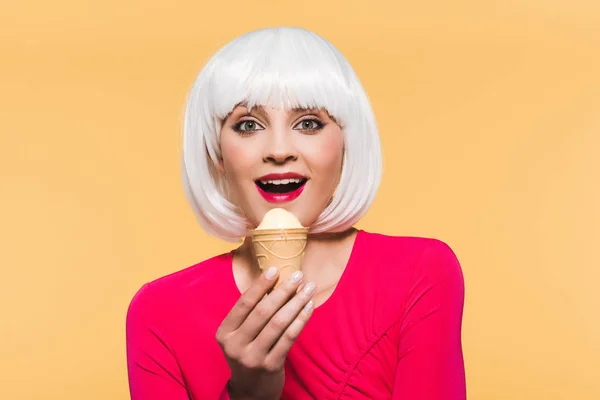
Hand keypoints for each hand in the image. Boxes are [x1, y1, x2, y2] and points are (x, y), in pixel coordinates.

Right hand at [216, 267, 315, 399]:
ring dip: (296, 302)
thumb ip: (250, 314)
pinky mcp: (271, 366)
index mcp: (224, 333)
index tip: (275, 269)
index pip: (243, 304)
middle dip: (283, 290)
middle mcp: (235, 345)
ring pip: (278, 323)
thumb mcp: (239, 335)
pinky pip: (289, 337)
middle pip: (263, 312)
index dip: (260, 285)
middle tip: (298, 275)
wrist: (251, 391)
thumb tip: (274, 280)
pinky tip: (309, 307)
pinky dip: (301, 319)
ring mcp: (253, 357)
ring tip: (309, 288)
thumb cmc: (247, 352)